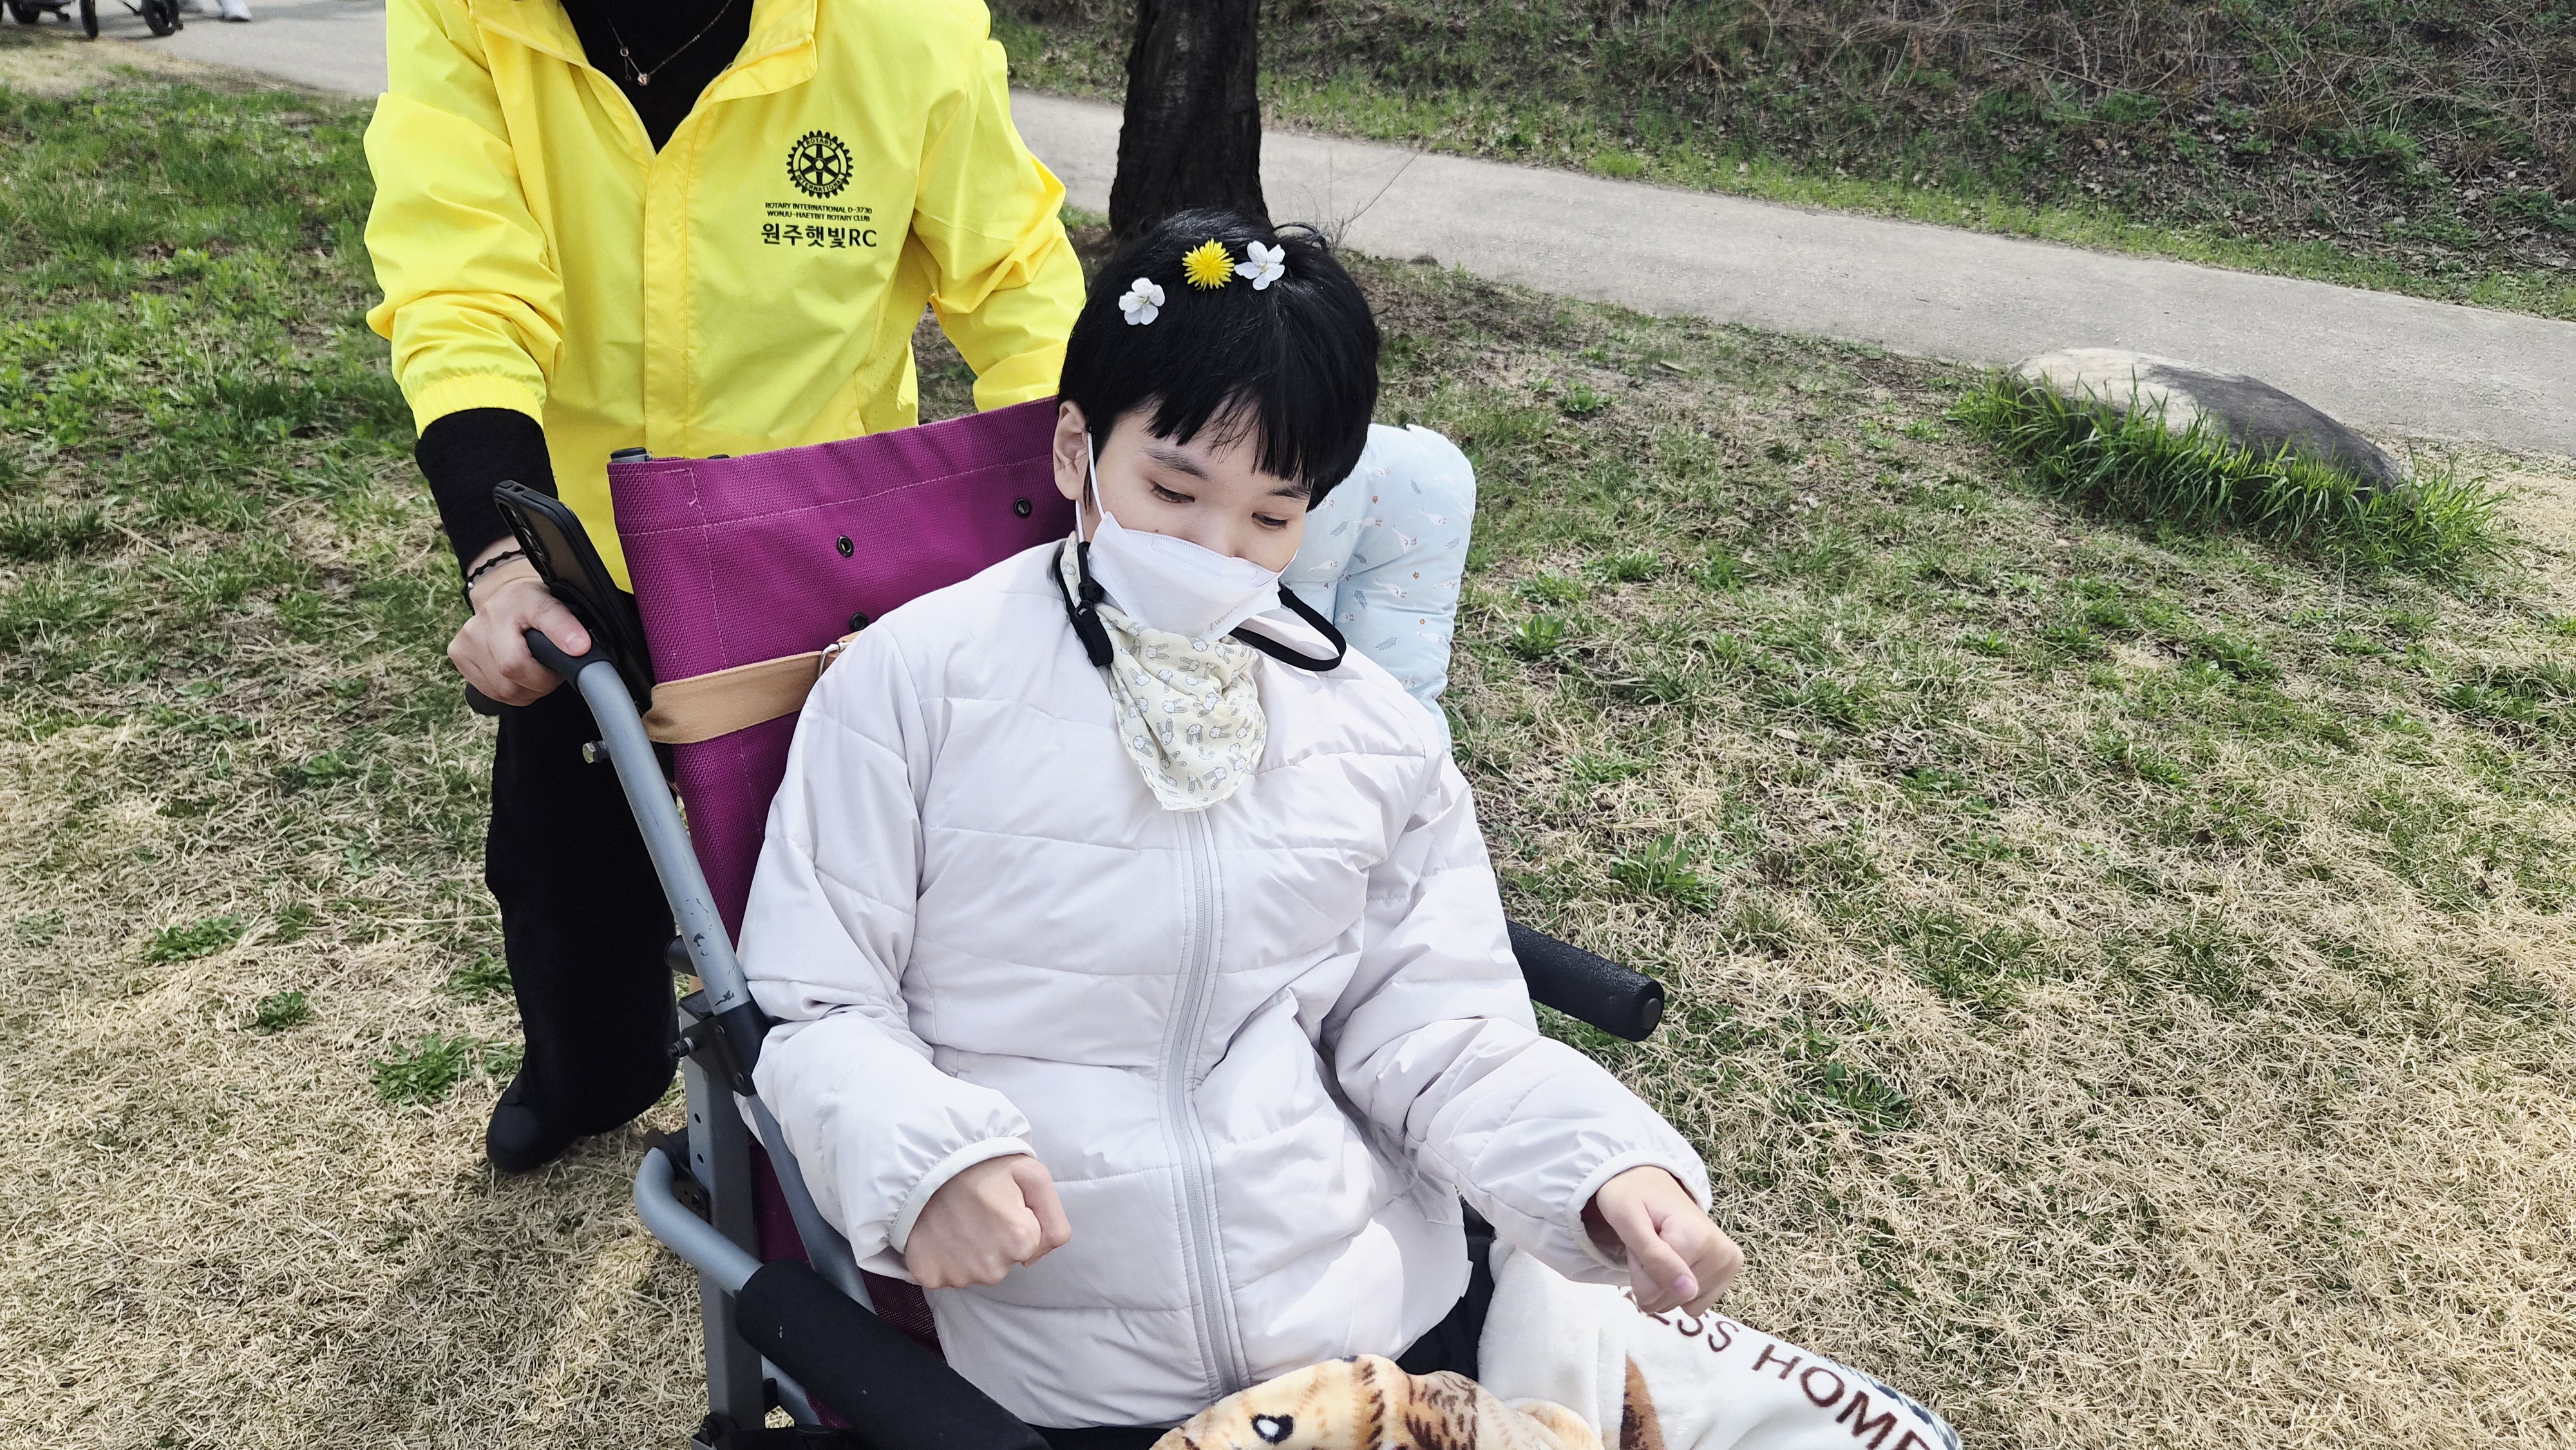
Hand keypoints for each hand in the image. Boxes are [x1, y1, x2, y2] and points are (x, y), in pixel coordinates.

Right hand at [449, 539, 589, 705]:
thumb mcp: (556, 604)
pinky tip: (515, 674)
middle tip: (550, 670)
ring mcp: (467, 639)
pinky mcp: (458, 654)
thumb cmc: (531, 605)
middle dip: (540, 681)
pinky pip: (491, 691)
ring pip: (504, 689)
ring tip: (533, 669)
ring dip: (526, 688)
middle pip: (513, 674)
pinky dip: (510, 690)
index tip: (577, 652)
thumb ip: (568, 625)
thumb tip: (580, 648)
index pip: (537, 627)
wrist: (503, 597)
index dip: (553, 652)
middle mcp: (486, 620)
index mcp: (517, 602)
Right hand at [902, 1154, 1071, 1289]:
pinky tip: (939, 1231)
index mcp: (1020, 1241)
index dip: (1019, 1222)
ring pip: (975, 1270)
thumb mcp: (1034, 1176)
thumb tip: (1034, 1258)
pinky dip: (942, 1257)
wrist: (923, 1159)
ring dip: (969, 1250)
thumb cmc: (981, 1164)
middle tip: (977, 1209)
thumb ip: (1055, 1222)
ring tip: (956, 1217)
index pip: (1032, 1246)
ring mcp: (958, 1275)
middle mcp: (991, 1268)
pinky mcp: (929, 1277)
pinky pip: (944, 1275)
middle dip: (996, 1240)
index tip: (1000, 1203)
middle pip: (1003, 1262)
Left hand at [1585, 1166, 1742, 1315]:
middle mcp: (1723, 1254)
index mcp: (1699, 1239)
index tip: (1639, 1241)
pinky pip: (1694, 1304)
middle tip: (1649, 1242)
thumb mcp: (1628, 1221)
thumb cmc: (1633, 1197)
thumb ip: (1654, 1257)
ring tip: (1661, 1246)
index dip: (1637, 1270)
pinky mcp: (1728, 1272)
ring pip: (1680, 1303)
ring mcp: (1729, 1265)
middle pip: (1668, 1300)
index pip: (1652, 1292)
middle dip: (1650, 1276)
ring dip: (1662, 1281)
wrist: (1651, 1181)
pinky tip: (1677, 1258)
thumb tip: (1689, 1293)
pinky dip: (1678, 1287)